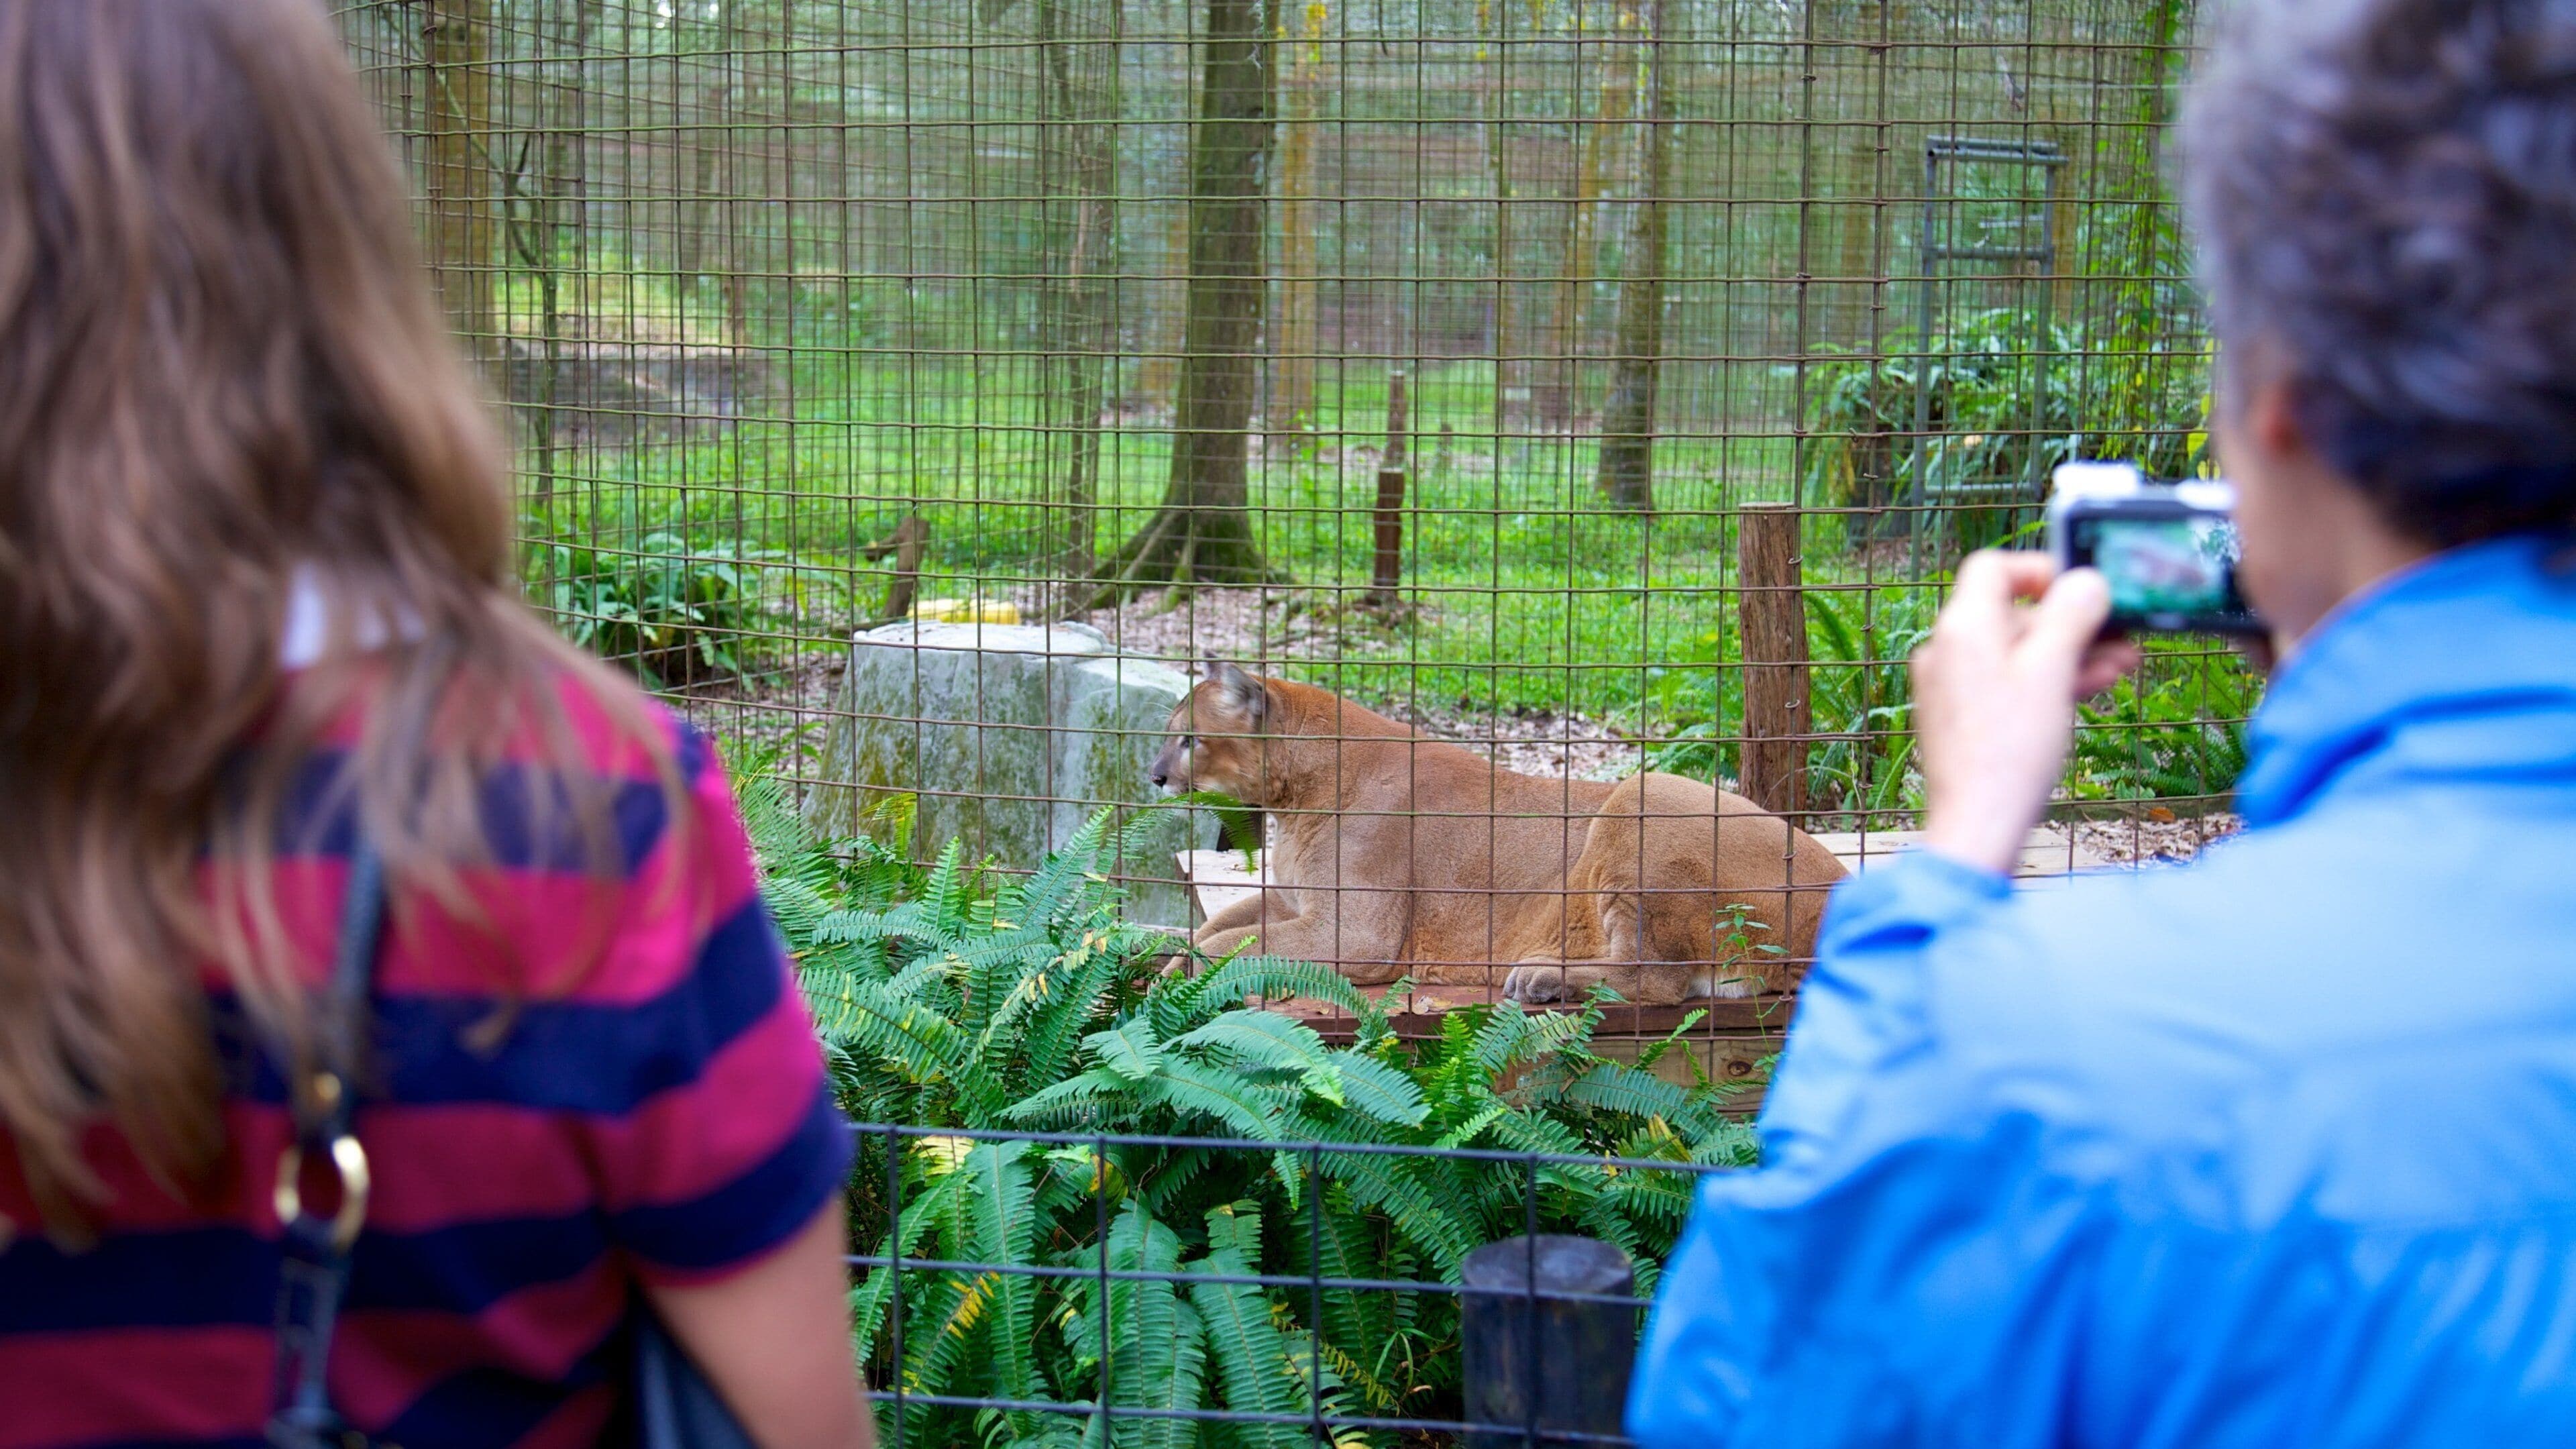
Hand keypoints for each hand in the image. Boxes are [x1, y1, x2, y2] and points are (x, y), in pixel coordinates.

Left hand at [1913, 553, 2139, 875]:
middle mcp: (1947, 650)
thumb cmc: (2011, 749)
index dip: (2041, 569)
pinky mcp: (1962, 718)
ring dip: (2069, 653)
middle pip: (2013, 614)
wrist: (1978, 824)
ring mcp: (1951, 686)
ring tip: (2121, 666)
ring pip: (2017, 652)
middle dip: (2071, 622)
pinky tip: (2089, 689)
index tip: (2082, 587)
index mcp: (1962, 628)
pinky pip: (2007, 683)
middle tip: (2123, 636)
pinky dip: (2046, 681)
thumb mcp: (2052, 671)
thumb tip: (2085, 580)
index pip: (1993, 568)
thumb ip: (2070, 616)